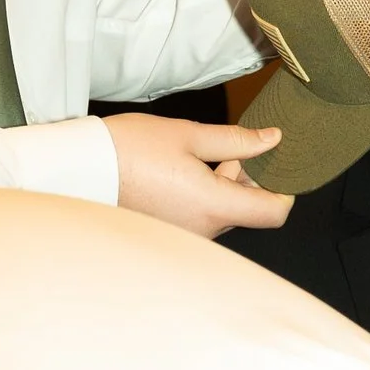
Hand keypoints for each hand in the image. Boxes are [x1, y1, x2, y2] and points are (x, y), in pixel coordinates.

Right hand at [103, 112, 292, 235]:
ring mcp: (185, 234)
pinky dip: (205, 195)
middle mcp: (203, 229)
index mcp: (214, 205)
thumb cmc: (131, 149)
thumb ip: (237, 141)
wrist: (83, 167)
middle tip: (236, 149)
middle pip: (248, 211)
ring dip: (227, 186)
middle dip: (250, 180)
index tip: (281, 168)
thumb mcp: (190, 135)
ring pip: (224, 212)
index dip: (286, 191)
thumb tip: (272, 141)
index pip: (273, 213)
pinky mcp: (170, 231)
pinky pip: (202, 216)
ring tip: (206, 154)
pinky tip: (188, 170)